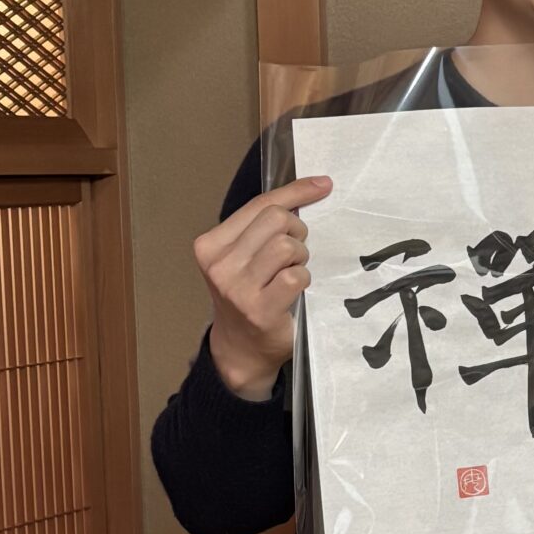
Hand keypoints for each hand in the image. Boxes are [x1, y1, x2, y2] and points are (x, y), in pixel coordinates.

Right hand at [195, 176, 332, 398]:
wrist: (240, 349)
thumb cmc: (248, 295)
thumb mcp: (245, 256)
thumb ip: (265, 225)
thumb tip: (316, 186)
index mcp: (210, 246)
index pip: (260, 205)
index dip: (296, 191)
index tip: (323, 185)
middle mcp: (219, 265)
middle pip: (276, 220)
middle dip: (296, 231)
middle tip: (293, 253)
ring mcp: (237, 289)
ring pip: (285, 245)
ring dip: (299, 256)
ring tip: (290, 271)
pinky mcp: (259, 309)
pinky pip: (296, 276)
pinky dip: (302, 279)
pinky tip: (293, 290)